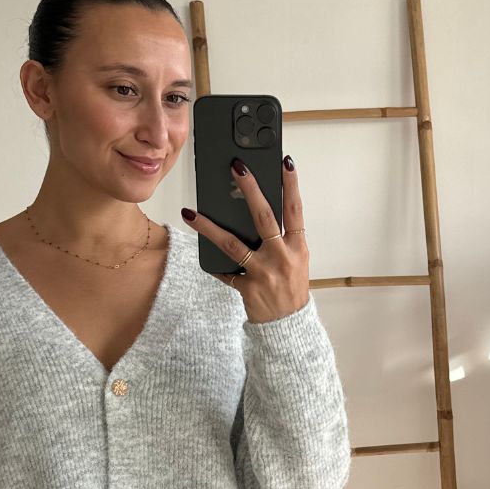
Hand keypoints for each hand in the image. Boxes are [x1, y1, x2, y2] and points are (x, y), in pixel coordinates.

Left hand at [181, 155, 309, 322]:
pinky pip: (225, 271)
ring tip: (191, 213)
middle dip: (250, 190)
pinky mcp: (248, 288)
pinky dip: (214, 263)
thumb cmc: (290, 289)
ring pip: (233, 244)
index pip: (295, 210)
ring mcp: (263, 273)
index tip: (285, 162)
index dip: (291, 186)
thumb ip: (282, 239)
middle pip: (264, 217)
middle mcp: (282, 257)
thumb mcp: (296, 261)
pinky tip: (201, 252)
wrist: (288, 326)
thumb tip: (257, 212)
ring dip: (209, 227)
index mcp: (297, 248)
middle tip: (237, 168)